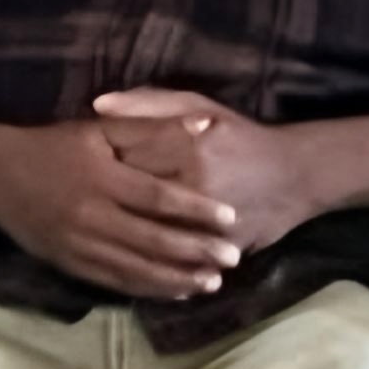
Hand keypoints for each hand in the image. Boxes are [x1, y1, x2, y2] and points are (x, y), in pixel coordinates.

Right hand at [0, 119, 246, 300]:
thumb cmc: (52, 146)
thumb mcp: (98, 127)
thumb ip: (149, 126)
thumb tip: (202, 125)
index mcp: (101, 177)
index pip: (157, 197)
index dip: (195, 209)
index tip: (229, 218)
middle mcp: (91, 215)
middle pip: (152, 239)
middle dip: (196, 251)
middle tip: (233, 259)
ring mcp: (79, 245)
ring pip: (136, 268)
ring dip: (177, 277)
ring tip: (213, 283)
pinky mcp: (69, 264)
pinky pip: (115, 282)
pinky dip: (148, 289)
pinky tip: (175, 292)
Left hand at [90, 90, 333, 254]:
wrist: (294, 175)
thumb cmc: (239, 135)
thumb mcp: (197, 105)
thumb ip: (148, 104)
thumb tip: (97, 105)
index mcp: (187, 147)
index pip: (125, 158)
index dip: (95, 165)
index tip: (74, 168)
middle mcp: (197, 185)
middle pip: (133, 202)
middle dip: (102, 205)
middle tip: (74, 208)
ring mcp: (210, 222)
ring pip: (153, 237)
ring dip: (121, 238)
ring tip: (95, 237)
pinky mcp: (222, 248)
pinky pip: (178, 260)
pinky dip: (152, 263)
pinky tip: (125, 260)